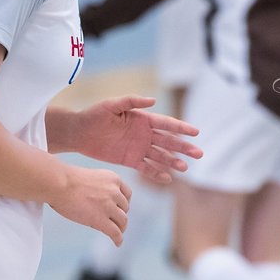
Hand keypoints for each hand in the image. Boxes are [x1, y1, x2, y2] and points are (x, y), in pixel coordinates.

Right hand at [50, 166, 131, 245]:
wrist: (58, 183)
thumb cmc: (66, 180)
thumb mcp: (91, 178)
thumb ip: (100, 188)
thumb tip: (99, 203)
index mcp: (113, 179)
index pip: (127, 194)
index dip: (124, 203)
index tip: (119, 209)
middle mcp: (114, 191)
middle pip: (125, 208)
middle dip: (120, 215)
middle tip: (114, 221)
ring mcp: (109, 206)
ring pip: (122, 221)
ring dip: (120, 228)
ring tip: (117, 233)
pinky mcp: (101, 220)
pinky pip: (115, 233)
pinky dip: (118, 239)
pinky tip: (117, 243)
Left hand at [74, 95, 201, 182]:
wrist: (80, 132)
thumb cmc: (95, 114)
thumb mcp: (112, 104)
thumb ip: (132, 101)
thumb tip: (153, 100)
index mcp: (142, 119)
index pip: (166, 124)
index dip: (181, 128)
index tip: (196, 132)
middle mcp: (143, 134)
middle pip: (168, 142)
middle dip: (183, 147)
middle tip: (199, 153)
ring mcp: (138, 147)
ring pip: (160, 156)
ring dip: (173, 162)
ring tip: (185, 168)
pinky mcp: (130, 160)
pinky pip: (146, 168)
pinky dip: (157, 173)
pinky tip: (168, 179)